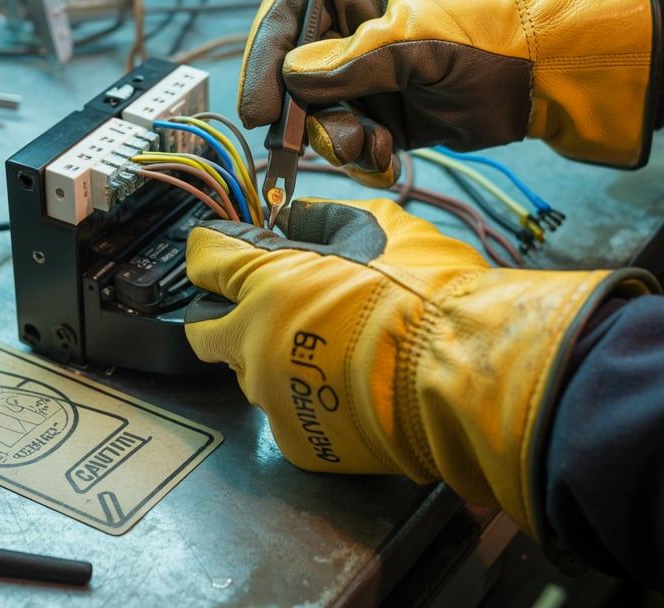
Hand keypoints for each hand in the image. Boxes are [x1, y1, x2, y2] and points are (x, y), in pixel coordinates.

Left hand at [184, 198, 656, 535]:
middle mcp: (251, 345)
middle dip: (225, 315)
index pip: (204, 258)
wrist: (459, 379)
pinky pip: (292, 416)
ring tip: (336, 351)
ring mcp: (272, 399)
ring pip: (254, 374)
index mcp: (264, 285)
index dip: (215, 249)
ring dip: (278, 359)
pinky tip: (350, 390)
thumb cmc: (424, 295)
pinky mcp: (298, 444)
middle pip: (206, 329)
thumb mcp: (383, 226)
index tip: (228, 250)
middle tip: (269, 308)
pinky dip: (312, 402)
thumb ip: (327, 219)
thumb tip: (298, 219)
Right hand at [238, 0, 657, 186]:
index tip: (258, 107)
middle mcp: (355, 30)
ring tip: (373, 145)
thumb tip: (293, 79)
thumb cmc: (485, 33)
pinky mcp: (388, 113)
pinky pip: (351, 138)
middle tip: (314, 142)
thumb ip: (349, 62)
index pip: (289, 13)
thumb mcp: (413, 39)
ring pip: (321, 113)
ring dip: (338, 138)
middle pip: (298, 74)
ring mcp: (370, 75)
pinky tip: (388, 155)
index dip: (266, 57)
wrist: (544, 75)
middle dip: (306, 113)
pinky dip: (362, 153)